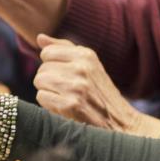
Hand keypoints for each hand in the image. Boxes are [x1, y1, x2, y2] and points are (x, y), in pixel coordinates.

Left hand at [34, 35, 159, 135]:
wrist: (120, 123)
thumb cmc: (99, 93)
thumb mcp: (88, 65)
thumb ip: (63, 49)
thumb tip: (40, 37)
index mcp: (86, 55)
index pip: (47, 52)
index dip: (51, 65)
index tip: (64, 76)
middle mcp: (82, 68)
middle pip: (42, 68)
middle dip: (49, 80)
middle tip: (67, 91)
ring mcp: (76, 86)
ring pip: (39, 81)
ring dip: (48, 91)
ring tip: (65, 97)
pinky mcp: (70, 104)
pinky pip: (41, 96)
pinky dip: (49, 104)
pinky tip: (64, 107)